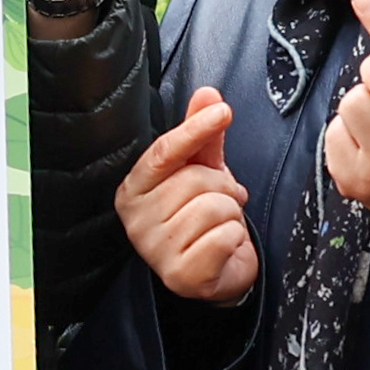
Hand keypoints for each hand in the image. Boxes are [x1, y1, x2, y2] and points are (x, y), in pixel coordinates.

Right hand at [123, 87, 261, 302]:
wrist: (216, 272)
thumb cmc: (203, 218)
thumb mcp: (202, 171)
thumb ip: (201, 135)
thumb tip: (207, 94)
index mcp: (133, 191)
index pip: (162, 153)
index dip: (194, 130)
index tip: (222, 111)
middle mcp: (136, 221)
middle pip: (194, 180)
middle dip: (222, 187)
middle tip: (222, 202)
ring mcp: (155, 251)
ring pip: (214, 207)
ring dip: (231, 214)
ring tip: (221, 225)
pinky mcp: (181, 275)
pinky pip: (225, 236)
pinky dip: (236, 239)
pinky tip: (224, 247)